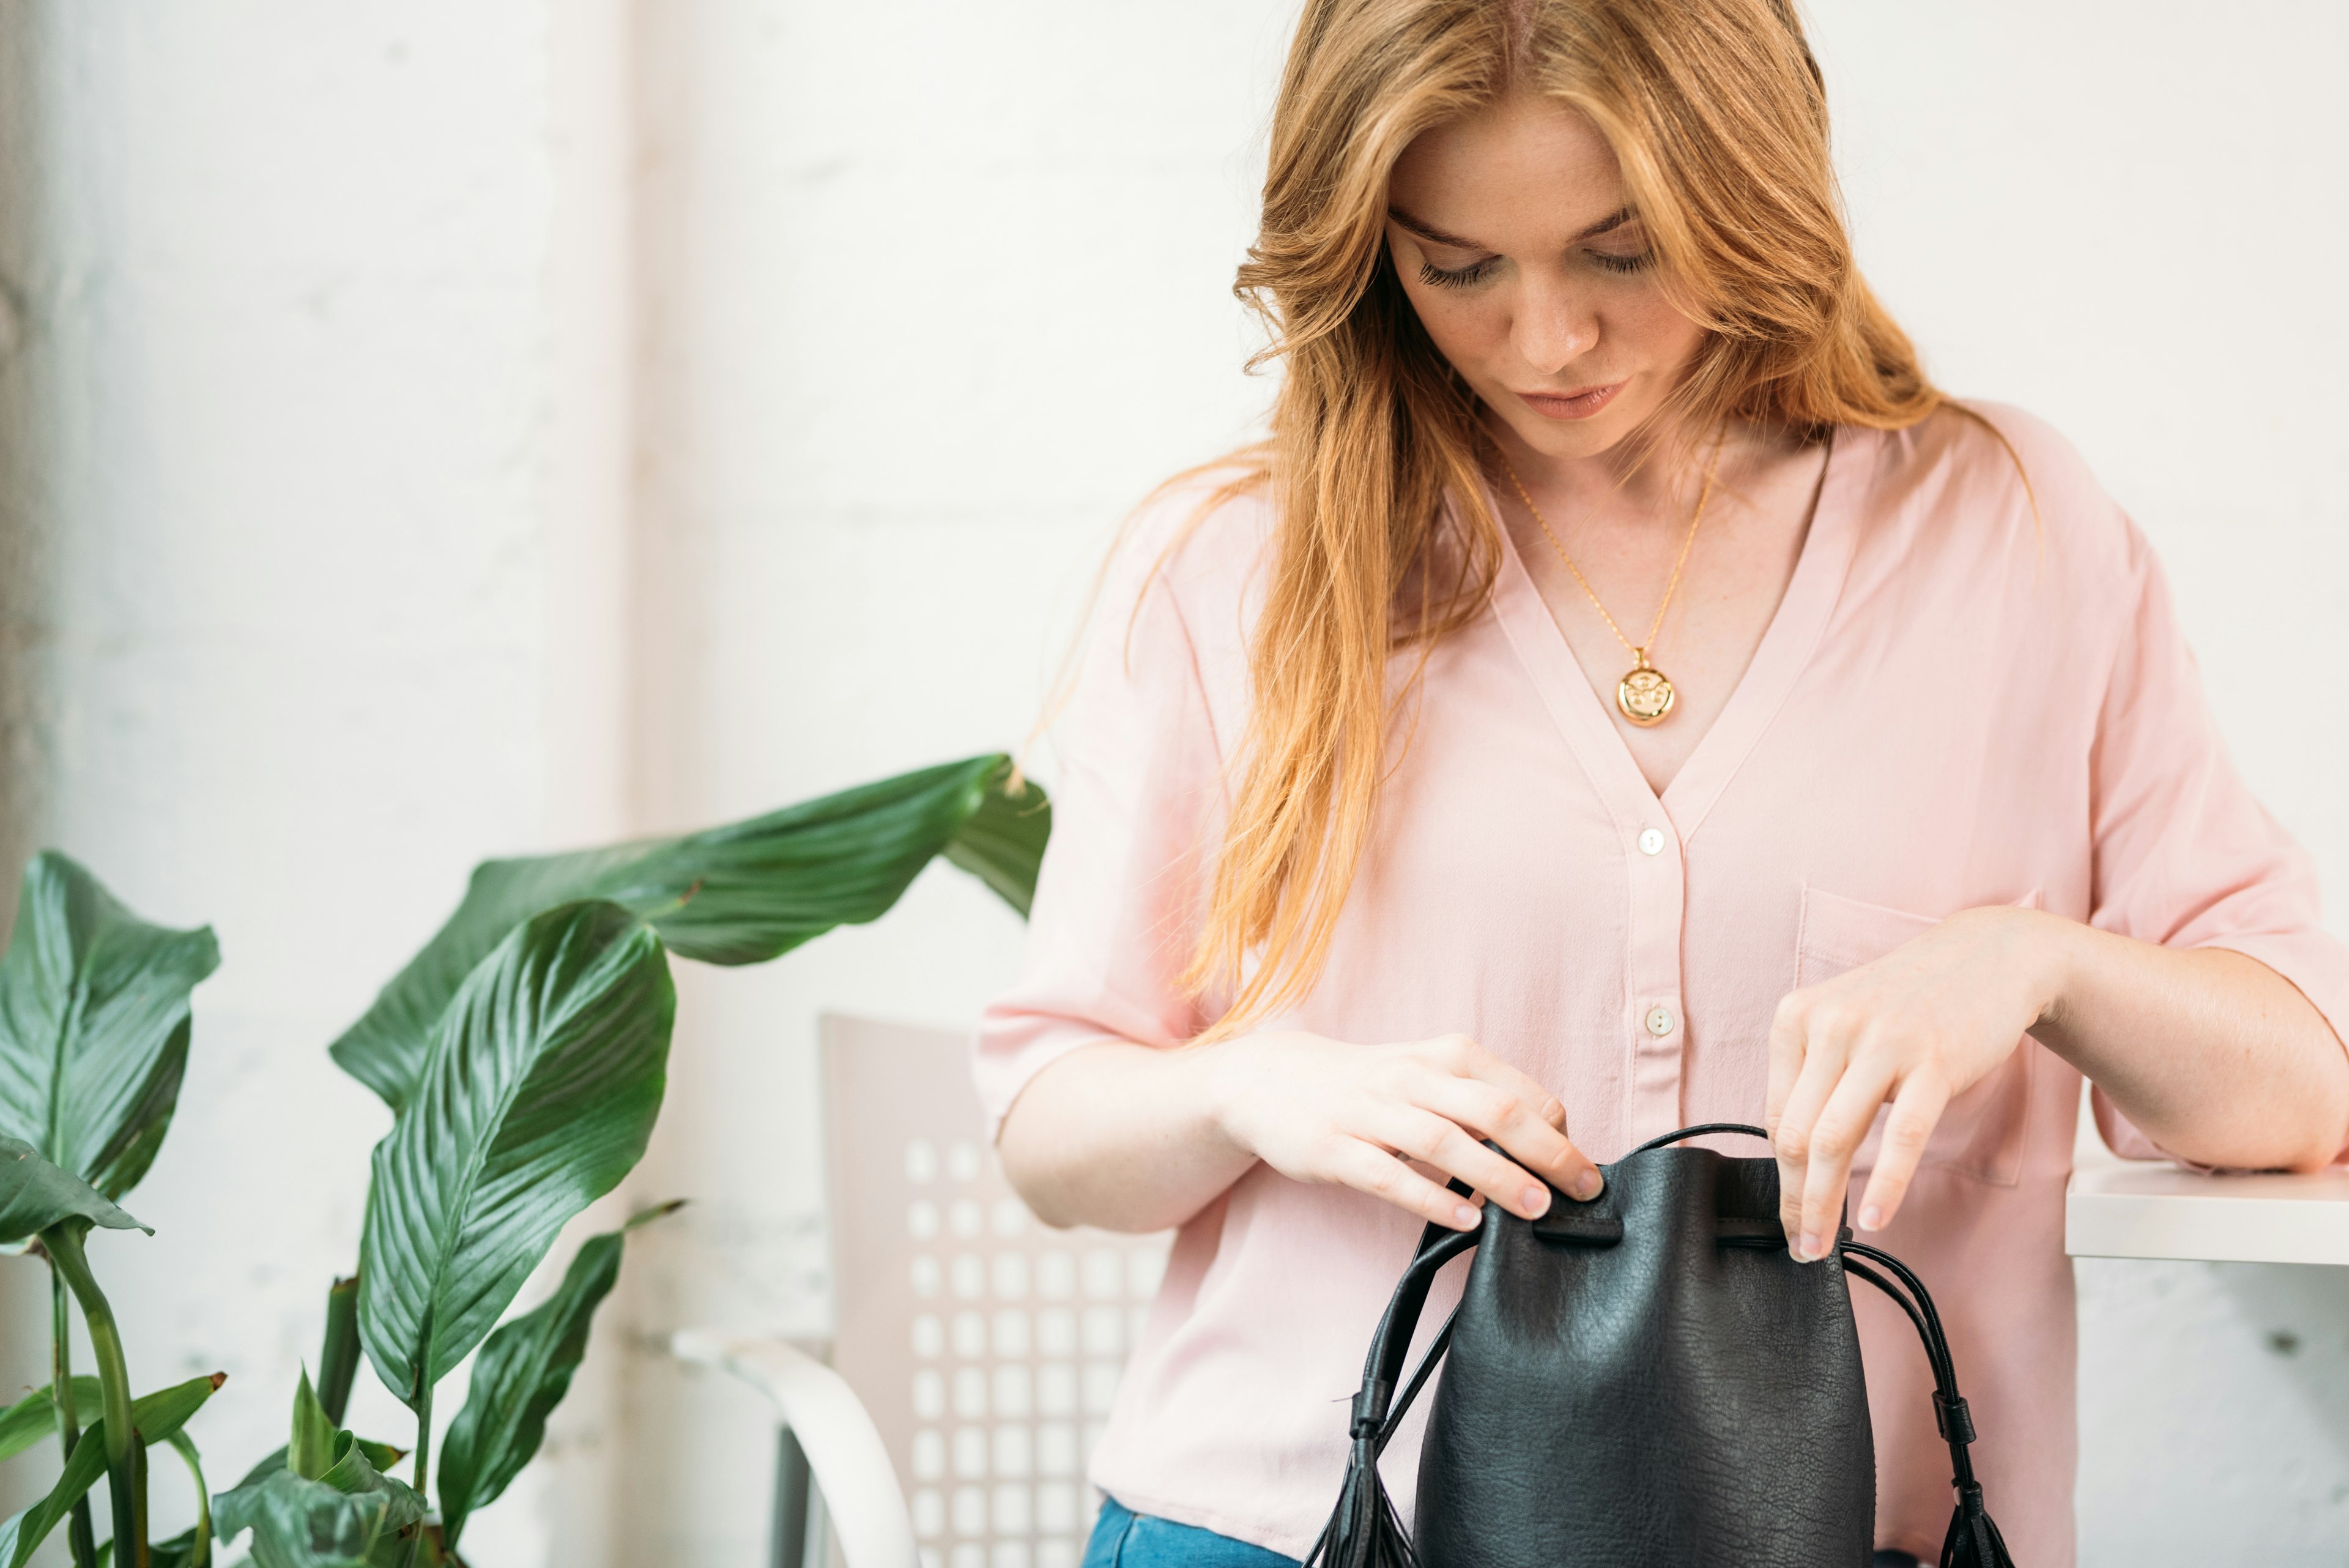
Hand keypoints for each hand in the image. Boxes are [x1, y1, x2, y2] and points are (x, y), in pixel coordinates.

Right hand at [1203, 1030, 1602, 1230]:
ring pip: (1445, 1142)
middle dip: (1547, 1150)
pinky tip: (1466, 1219)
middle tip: (1583, 1188)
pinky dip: (1432, 1198)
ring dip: (1497, 1176)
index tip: (1579, 1166)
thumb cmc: (1365, 1083)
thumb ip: (1477, 1100)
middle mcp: (1410, 1077)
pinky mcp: (1335, 1149)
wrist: (1270, 1079)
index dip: (1557, 1129)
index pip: (1517, 1089)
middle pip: (1492, 1110)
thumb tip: (1545, 1142)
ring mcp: (1370, 1112)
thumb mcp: (1424, 1072)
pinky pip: (1391, 1176)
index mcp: (1441, 1055)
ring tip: (1536, 1208)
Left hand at [1767, 906, 2060, 1260]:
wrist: (1988, 957)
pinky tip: (1876, 1217)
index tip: (1787, 1213)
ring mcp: (1881, 1042)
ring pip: (1835, 1139)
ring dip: (1824, 1204)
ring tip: (1823, 1245)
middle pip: (1797, 1134)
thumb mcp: (1845, 1023)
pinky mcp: (1932, 1061)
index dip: (1780, 1175)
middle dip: (1794, 1200)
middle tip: (1800, 1245)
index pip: (1776, 1114)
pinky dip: (1885, 1183)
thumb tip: (1796, 1157)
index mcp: (1797, 1016)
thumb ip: (1816, 1076)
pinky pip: (1900, 1136)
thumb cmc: (1910, 1002)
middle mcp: (1830, 1025)